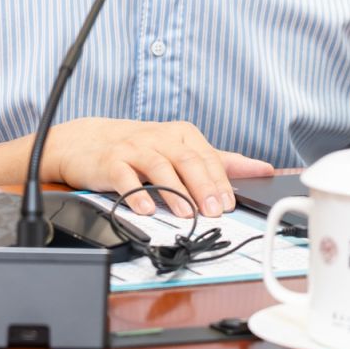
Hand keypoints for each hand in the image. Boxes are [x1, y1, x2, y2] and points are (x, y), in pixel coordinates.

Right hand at [42, 117, 273, 216]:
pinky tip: (146, 209)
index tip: (230, 203)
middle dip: (203, 187)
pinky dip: (136, 194)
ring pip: (159, 168)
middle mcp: (159, 138)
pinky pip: (125, 178)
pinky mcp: (111, 162)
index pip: (207, 157)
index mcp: (181, 134)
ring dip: (175, 192)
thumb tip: (262, 168)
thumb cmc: (141, 148)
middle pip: (187, 160)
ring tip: (187, 214)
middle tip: (215, 211)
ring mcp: (134, 148)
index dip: (220, 181)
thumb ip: (221, 161)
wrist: (87, 142)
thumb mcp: (182, 149)